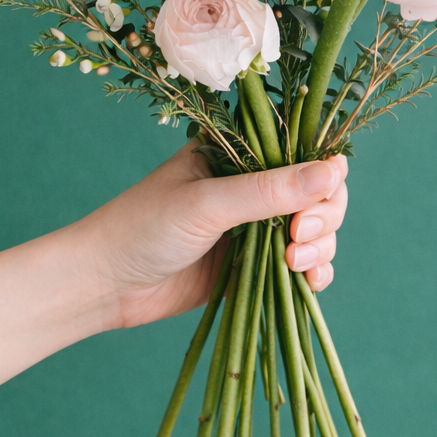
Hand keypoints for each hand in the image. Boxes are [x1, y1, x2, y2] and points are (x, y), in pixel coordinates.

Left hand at [81, 145, 348, 330]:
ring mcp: (253, 227)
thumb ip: (269, 191)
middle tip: (298, 237)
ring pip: (315, 231)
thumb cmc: (144, 227)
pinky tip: (310, 282)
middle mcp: (251, 186)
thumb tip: (332, 172)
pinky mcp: (252, 265)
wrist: (104, 283)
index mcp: (238, 153)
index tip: (315, 201)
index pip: (303, 152)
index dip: (322, 175)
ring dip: (320, 247)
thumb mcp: (208, 203)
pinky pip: (300, 266)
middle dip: (322, 215)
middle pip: (318, 193)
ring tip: (295, 263)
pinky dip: (314, 272)